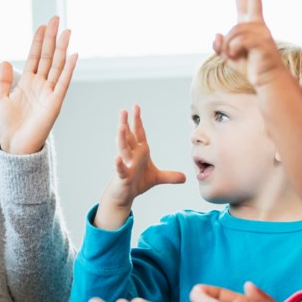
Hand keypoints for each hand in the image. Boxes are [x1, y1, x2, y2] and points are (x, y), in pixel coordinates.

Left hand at [0, 16, 77, 154]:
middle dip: (52, 38)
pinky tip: (73, 55)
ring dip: (62, 48)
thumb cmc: (6, 127)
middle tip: (56, 19)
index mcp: (26, 83)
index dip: (38, 41)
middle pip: (47, 56)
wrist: (12, 147)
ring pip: (57, 65)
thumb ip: (3, 81)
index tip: (42, 25)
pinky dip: (68, 69)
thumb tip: (5, 61)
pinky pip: (63, 83)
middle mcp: (40, 85)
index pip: (34, 57)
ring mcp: (48, 93)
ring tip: (66, 31)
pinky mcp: (55, 103)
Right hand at [94, 105, 185, 229]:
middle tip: (123, 110)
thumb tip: (185, 177)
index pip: (138, 133)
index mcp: (140, 151)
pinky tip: (116, 158)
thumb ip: (170, 176)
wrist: (126, 195)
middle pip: (128, 137)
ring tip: (120, 126)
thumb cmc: (137, 182)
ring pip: (123, 149)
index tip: (136, 106)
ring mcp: (126, 164)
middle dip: (126, 123)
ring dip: (122, 138)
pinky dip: (119, 164)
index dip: (137, 120)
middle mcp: (131, 155)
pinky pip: (121, 169)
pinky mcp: (122, 176)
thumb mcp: (157, 178)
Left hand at [213, 0, 286, 87]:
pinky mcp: (261, 42)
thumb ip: (219, 45)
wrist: (266, 79)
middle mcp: (257, 24)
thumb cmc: (250, 66)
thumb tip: (217, 34)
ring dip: (228, 47)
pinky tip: (237, 57)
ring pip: (232, 32)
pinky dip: (231, 52)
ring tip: (235, 57)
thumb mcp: (227, 55)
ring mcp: (261, 32)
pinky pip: (236, 42)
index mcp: (250, 23)